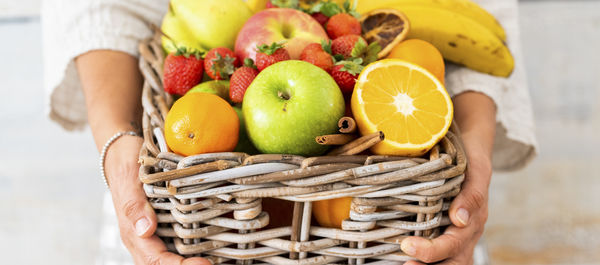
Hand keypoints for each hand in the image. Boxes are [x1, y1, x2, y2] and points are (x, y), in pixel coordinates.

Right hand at [105, 136, 210, 264]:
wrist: (125, 153)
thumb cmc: (126, 164)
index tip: (203, 264)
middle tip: (214, 264)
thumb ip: (133, 204)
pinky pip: (181, 243)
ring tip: (223, 260)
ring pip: (173, 257)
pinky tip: (218, 248)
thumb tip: (146, 230)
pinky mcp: (169, 225)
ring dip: (193, 261)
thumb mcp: (127, 178)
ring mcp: (157, 233)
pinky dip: (198, 248)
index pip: (155, 260)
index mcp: (134, 232)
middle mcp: (146, 238)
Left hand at [400, 132, 491, 264]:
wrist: (471, 150)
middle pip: (451, 262)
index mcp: (473, 223)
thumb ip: (472, 195)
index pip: (453, 245)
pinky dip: (422, 259)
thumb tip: (460, 219)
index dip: (432, 251)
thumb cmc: (471, 161)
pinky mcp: (441, 233)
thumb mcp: (476, 172)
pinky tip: (399, 257)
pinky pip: (437, 255)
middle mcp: (464, 235)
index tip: (407, 245)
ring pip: (445, 262)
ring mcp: (455, 237)